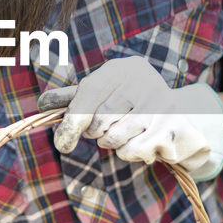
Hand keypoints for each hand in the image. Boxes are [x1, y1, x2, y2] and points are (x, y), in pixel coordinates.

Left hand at [38, 56, 222, 179]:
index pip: (88, 93)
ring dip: (112, 144)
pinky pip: (132, 151)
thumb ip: (75, 99)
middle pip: (99, 120)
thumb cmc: (130, 104)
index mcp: (121, 68)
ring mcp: (160, 104)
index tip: (63, 143)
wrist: (181, 118)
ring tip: (125, 133)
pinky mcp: (171, 128)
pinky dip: (128, 153)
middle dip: (95, 133)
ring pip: (114, 138)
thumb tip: (41, 104)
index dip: (72, 119)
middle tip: (105, 130)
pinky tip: (140, 142)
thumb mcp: (104, 93)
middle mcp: (142, 81)